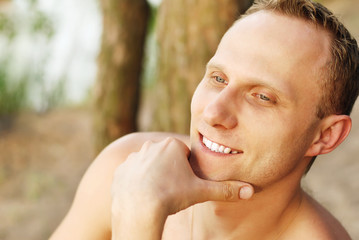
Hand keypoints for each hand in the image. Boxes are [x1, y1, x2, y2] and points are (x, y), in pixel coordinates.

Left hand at [111, 137, 252, 238]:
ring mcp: (134, 158)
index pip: (184, 156)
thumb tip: (251, 191)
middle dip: (171, 172)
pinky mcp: (121, 170)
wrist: (139, 208)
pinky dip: (137, 183)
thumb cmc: (171, 196)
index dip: (187, 171)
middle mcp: (151, 146)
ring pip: (149, 166)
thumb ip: (225, 190)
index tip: (185, 184)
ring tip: (157, 193)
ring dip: (154, 176)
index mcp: (171, 146)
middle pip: (166, 159)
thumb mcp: (201, 192)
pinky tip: (142, 195)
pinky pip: (133, 175)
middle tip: (172, 190)